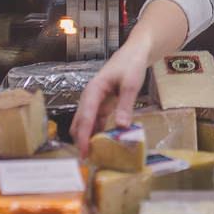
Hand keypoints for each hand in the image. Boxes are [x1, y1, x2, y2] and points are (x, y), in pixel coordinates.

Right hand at [70, 42, 148, 156]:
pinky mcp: (101, 104)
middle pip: (80, 123)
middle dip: (82, 140)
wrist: (134, 53)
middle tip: (90, 159)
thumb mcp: (131, 84)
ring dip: (90, 138)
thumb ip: (126, 105)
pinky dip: (98, 132)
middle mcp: (90, 98)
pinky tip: (106, 142)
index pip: (85, 118)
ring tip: (97, 155)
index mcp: (93, 91)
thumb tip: (122, 127)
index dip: (83, 137)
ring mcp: (95, 101)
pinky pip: (96, 122)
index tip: (84, 153)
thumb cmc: (131, 64)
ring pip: (86, 124)